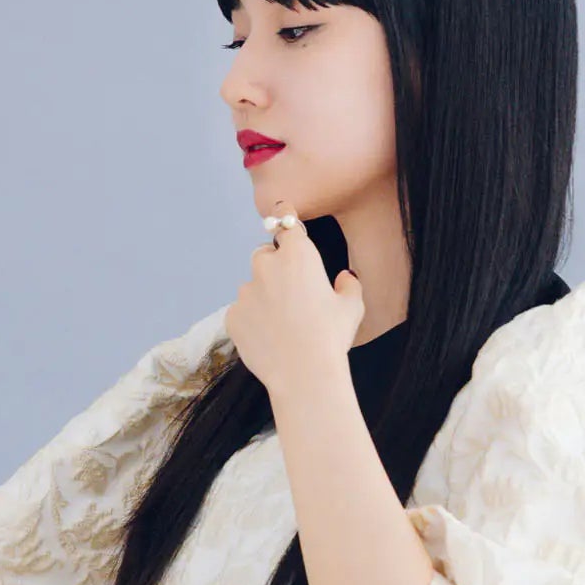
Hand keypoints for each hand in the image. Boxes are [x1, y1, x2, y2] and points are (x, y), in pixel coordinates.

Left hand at [223, 206, 361, 391]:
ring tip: (282, 324)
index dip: (286, 217)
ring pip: (252, 285)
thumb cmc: (331, 337)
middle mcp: (267, 266)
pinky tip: (269, 337)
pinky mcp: (232, 315)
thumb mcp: (352, 307)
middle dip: (275, 266)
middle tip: (292, 293)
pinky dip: (252, 318)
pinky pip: (242, 310)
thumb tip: (344, 278)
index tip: (282, 210)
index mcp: (298, 256)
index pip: (287, 224)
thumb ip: (348, 284)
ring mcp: (245, 291)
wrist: (303, 374)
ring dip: (263, 295)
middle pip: (264, 255)